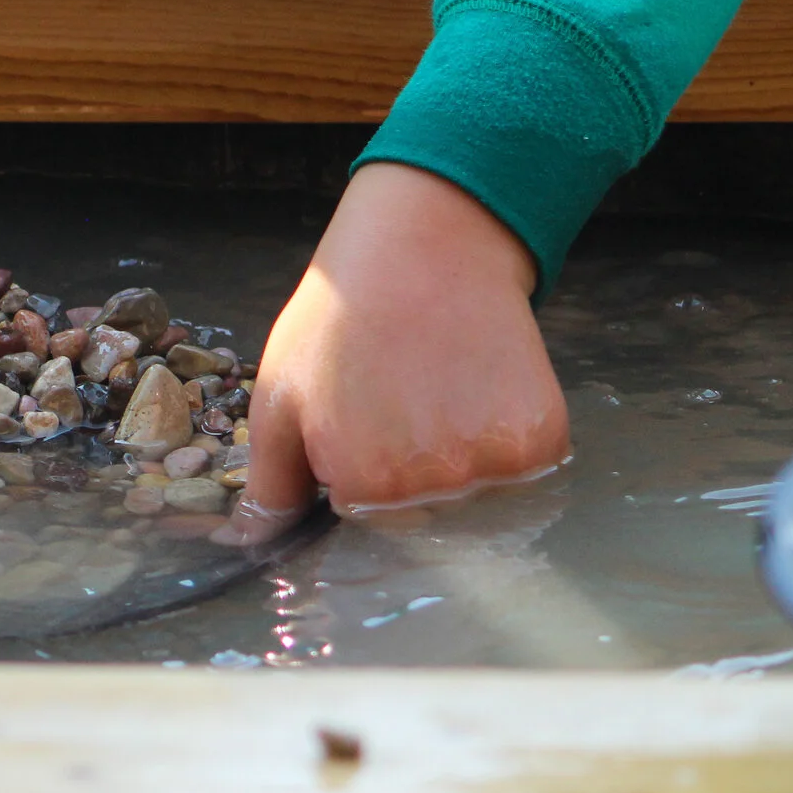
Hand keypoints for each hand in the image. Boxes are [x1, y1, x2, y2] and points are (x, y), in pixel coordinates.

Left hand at [223, 162, 569, 542]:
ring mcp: (496, 465)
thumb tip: (249, 546)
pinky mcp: (544, 440)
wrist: (425, 245)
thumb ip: (271, 483)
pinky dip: (500, 439)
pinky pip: (521, 472)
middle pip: (421, 519)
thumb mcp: (280, 396)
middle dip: (404, 475)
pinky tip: (473, 389)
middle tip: (397, 402)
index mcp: (367, 486)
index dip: (352, 474)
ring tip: (434, 391)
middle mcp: (436, 487)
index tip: (357, 422)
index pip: (363, 521)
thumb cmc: (340, 319)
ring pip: (472, 498)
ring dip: (455, 460)